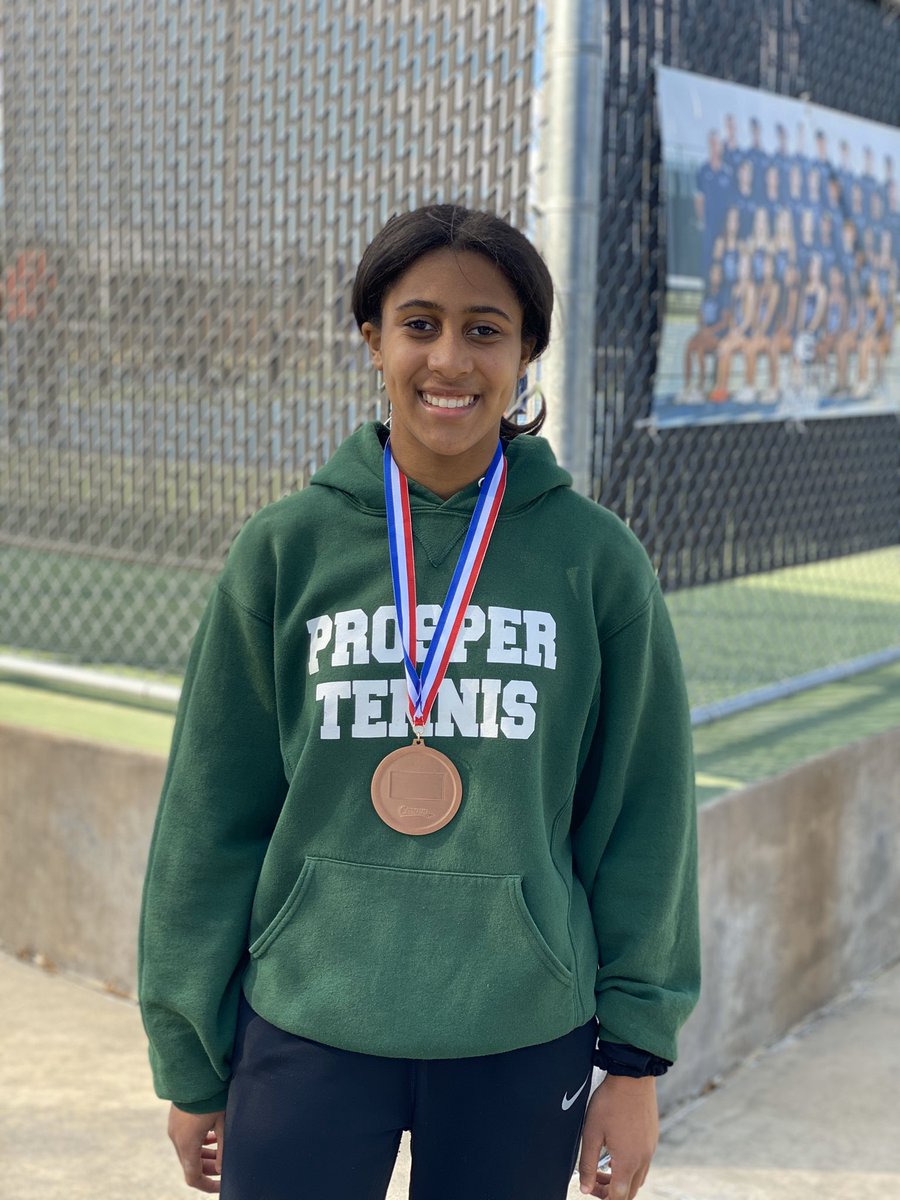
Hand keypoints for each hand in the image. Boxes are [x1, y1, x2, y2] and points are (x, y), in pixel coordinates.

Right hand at [167, 1104, 225, 1192]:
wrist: (195, 1070)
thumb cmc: (212, 1097)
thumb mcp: (222, 1123)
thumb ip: (223, 1149)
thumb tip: (222, 1169)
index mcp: (187, 1144)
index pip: (193, 1177)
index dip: (207, 1185)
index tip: (221, 1185)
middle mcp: (176, 1139)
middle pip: (190, 1164)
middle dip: (207, 1169)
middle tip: (224, 1167)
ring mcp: (174, 1128)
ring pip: (188, 1151)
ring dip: (203, 1155)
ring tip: (220, 1151)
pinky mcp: (175, 1118)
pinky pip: (185, 1138)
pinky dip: (198, 1143)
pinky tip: (212, 1135)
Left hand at [577, 1074, 657, 1198]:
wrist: (633, 1077)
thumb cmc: (609, 1102)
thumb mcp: (591, 1133)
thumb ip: (587, 1164)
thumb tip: (584, 1188)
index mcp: (628, 1162)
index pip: (619, 1197)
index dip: (603, 1197)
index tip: (590, 1187)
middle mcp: (643, 1159)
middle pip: (630, 1191)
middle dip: (612, 1191)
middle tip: (595, 1178)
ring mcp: (650, 1148)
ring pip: (638, 1178)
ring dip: (621, 1179)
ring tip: (605, 1166)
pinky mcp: (653, 1138)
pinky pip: (644, 1162)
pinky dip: (630, 1166)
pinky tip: (617, 1151)